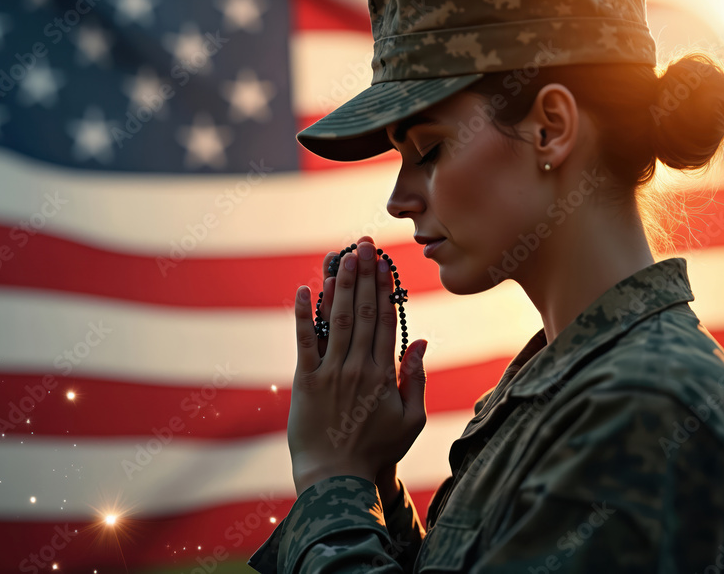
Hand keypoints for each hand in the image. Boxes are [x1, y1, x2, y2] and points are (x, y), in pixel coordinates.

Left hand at [288, 235, 427, 496]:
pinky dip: (304, 314)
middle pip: (363, 312)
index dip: (384, 289)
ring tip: (344, 256)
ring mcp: (330, 372)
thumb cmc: (376, 451)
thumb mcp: (410, 420)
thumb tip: (419, 342)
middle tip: (365, 245)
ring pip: (338, 320)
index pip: (384, 321)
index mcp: (383, 373)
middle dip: (364, 275)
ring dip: (341, 286)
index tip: (384, 264)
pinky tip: (306, 289)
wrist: (336, 478)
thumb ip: (414, 379)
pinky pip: (305, 341)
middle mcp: (357, 366)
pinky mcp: (305, 381)